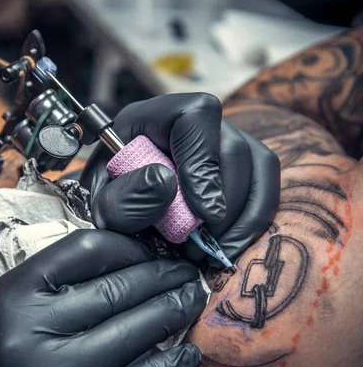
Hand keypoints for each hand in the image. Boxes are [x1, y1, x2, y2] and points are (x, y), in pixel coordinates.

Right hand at [0, 230, 206, 366]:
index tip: (146, 248)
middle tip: (186, 270)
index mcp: (9, 297)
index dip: (126, 245)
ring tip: (192, 298)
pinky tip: (186, 353)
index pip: (83, 251)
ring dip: (173, 312)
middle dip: (161, 275)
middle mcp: (31, 335)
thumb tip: (113, 257)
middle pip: (115, 289)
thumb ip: (42, 281)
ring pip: (134, 333)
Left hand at [80, 93, 280, 264]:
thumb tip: (166, 183)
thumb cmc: (109, 208)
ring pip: (258, 166)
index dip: (203, 161)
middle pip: (232, 147)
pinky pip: (266, 187)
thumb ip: (122, 198)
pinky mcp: (243, 167)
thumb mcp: (101, 207)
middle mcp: (194, 122)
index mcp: (150, 117)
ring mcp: (223, 141)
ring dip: (241, 217)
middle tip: (200, 245)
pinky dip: (253, 223)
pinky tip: (228, 247)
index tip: (201, 212)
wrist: (121, 219)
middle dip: (224, 204)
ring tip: (210, 251)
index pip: (195, 115)